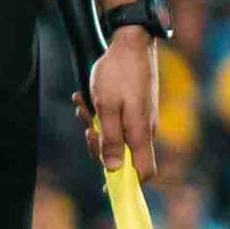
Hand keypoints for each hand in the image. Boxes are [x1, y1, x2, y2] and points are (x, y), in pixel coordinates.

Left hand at [79, 24, 163, 171]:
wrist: (133, 42)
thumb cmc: (119, 73)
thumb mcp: (106, 108)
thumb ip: (110, 140)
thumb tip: (112, 170)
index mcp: (140, 133)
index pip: (144, 172)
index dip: (127, 183)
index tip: (106, 186)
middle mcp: (145, 129)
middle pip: (124, 156)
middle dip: (100, 146)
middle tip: (88, 129)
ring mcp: (142, 118)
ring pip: (117, 136)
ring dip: (97, 126)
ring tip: (84, 106)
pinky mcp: (137, 107)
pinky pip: (118, 120)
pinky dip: (102, 114)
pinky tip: (89, 98)